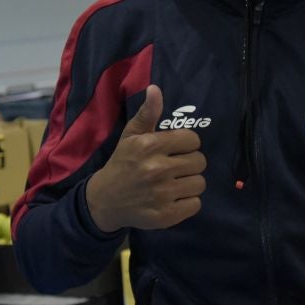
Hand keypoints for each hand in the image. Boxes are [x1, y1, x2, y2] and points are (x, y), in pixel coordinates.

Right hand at [85, 85, 206, 231]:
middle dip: (189, 164)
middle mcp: (157, 169)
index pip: (192, 140)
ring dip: (190, 183)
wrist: (105, 200)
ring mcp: (162, 194)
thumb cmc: (122, 164)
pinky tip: (173, 199)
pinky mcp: (166, 215)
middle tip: (175, 168)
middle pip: (199, 162)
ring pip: (200, 183)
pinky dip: (187, 202)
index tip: (176, 150)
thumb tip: (155, 89)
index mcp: (150, 146)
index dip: (186, 144)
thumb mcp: (131, 136)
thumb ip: (147, 113)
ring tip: (174, 184)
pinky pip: (196, 204)